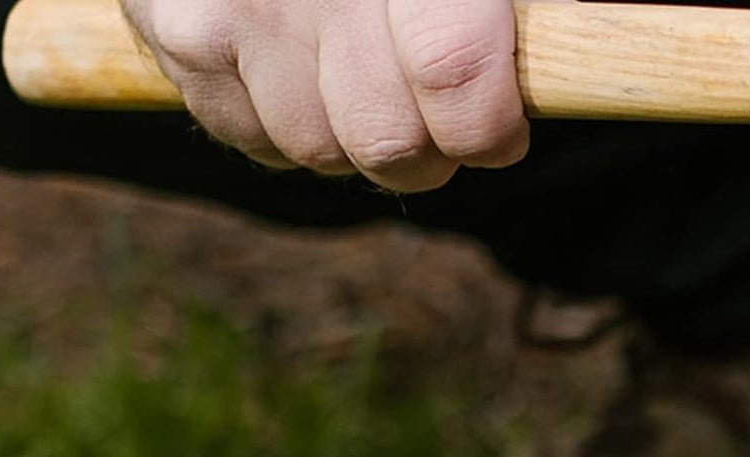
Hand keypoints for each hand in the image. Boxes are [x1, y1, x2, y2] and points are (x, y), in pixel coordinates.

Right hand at [120, 0, 529, 191]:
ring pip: (318, 149)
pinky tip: (300, 65)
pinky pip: (252, 136)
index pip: (455, 74)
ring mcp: (235, 9)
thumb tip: (569, 52)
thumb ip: (525, 0)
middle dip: (426, 150)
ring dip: (352, 136)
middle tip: (439, 117)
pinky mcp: (181, 33)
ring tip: (362, 75)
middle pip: (386, 140)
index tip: (500, 129)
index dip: (487, 126)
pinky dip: (284, 123)